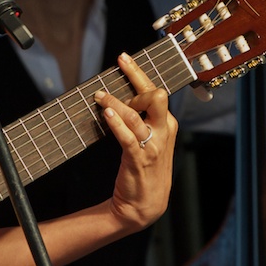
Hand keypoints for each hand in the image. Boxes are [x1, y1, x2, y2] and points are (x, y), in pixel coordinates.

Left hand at [95, 52, 177, 231]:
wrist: (143, 206)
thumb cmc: (143, 170)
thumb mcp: (149, 141)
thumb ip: (140, 120)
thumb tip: (119, 96)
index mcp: (166, 125)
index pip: (156, 91)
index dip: (139, 73)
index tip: (123, 59)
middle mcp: (163, 132)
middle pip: (154, 96)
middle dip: (135, 80)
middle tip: (115, 71)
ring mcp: (152, 146)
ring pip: (137, 115)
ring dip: (116, 102)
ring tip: (99, 96)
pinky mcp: (139, 159)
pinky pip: (128, 136)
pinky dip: (116, 123)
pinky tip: (106, 113)